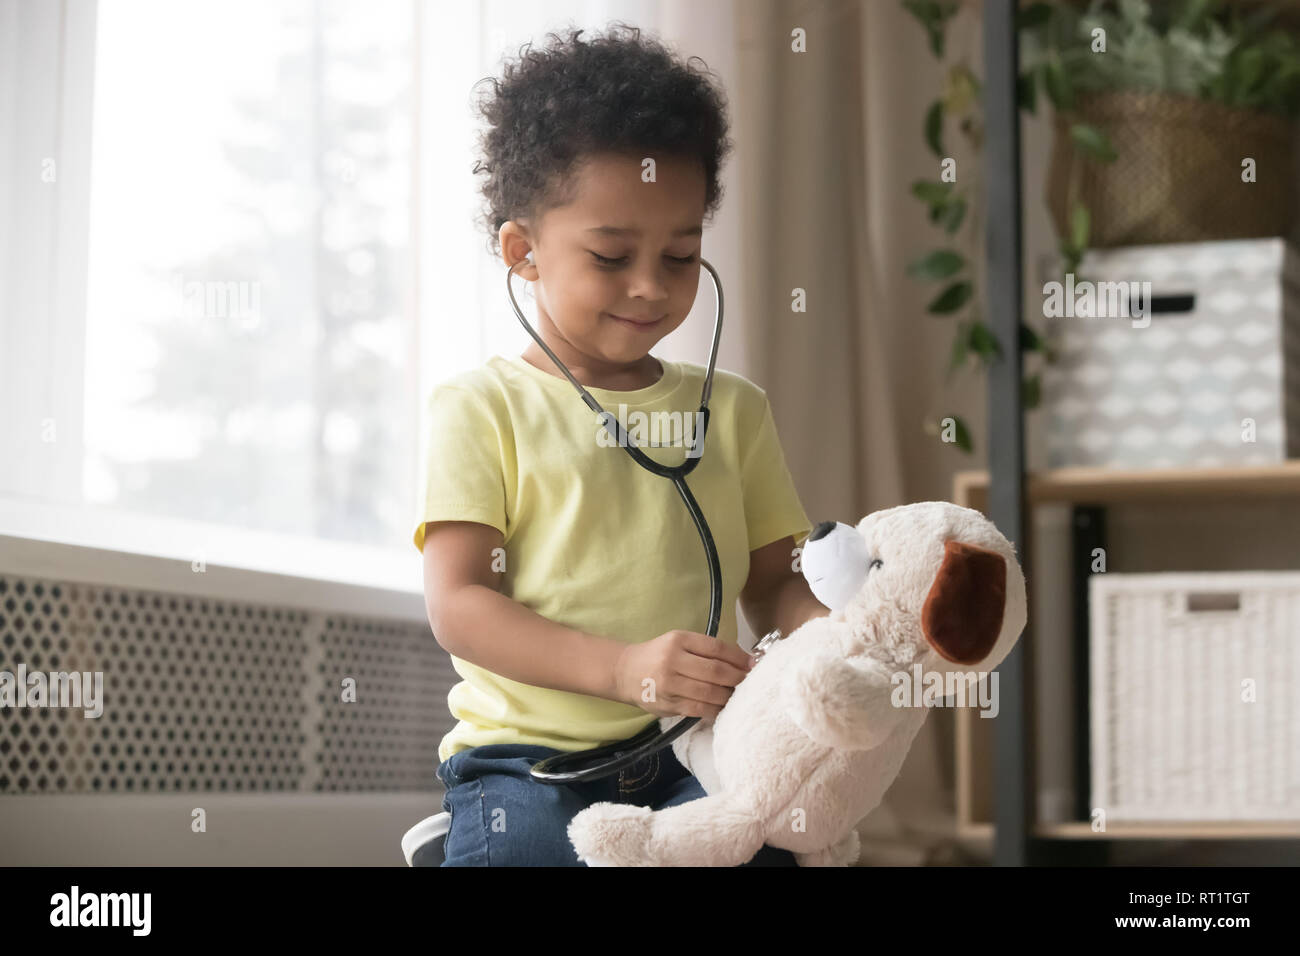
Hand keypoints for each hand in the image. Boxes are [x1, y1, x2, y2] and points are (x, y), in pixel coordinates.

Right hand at [614, 629, 755, 721]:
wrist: (626, 672)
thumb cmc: (658, 655)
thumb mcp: (678, 642)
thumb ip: (705, 649)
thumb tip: (743, 660)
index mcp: (679, 640)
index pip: (716, 648)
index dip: (739, 657)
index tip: (754, 664)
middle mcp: (673, 660)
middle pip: (715, 671)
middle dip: (738, 678)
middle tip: (752, 682)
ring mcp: (670, 684)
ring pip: (709, 692)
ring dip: (730, 695)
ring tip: (741, 696)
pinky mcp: (668, 704)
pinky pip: (699, 709)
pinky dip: (716, 710)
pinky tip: (724, 708)